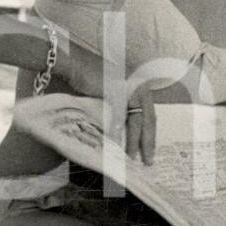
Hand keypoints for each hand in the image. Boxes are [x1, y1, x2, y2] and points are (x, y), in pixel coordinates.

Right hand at [53, 38, 156, 162]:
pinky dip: (119, 131)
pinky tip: (117, 143)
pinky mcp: (118, 90)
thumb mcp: (112, 95)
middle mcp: (140, 85)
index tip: (150, 153)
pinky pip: (121, 115)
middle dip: (147, 142)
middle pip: (148, 118)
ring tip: (132, 157)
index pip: (149, 115)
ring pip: (137, 119)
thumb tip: (123, 134)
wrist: (75, 64)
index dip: (150, 135)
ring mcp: (131, 87)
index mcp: (141, 87)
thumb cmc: (89, 79)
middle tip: (147, 161)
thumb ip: (121, 111)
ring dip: (134, 140)